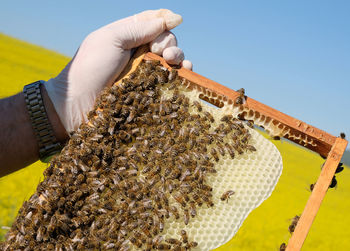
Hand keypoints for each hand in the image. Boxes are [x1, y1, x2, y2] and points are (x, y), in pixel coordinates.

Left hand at [45, 9, 191, 132]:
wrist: (80, 104)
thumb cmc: (91, 68)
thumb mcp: (111, 39)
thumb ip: (139, 28)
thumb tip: (171, 19)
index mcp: (127, 35)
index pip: (152, 21)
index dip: (165, 20)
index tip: (173, 22)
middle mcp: (138, 52)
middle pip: (165, 39)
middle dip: (169, 40)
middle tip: (158, 51)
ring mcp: (146, 72)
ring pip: (171, 58)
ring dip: (178, 54)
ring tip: (171, 59)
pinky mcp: (150, 90)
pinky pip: (171, 79)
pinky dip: (183, 72)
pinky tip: (186, 70)